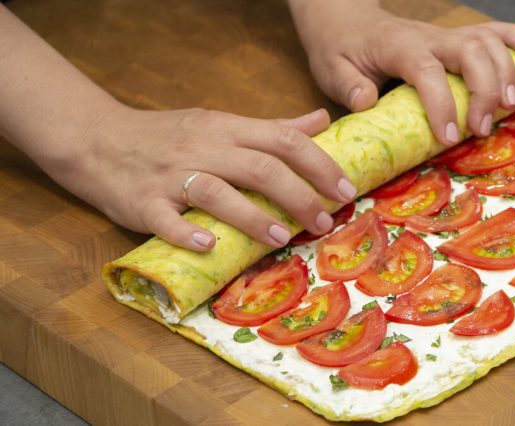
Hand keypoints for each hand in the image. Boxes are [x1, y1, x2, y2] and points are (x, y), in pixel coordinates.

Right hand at [64, 106, 356, 250]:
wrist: (97, 138)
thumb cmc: (168, 135)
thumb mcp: (221, 122)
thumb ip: (271, 127)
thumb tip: (321, 120)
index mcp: (225, 128)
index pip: (283, 140)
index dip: (319, 164)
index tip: (346, 189)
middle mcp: (203, 148)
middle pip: (259, 167)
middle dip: (299, 196)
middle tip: (324, 222)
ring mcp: (171, 175)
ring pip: (217, 191)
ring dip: (254, 216)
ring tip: (284, 237)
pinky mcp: (142, 202)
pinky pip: (165, 218)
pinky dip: (187, 232)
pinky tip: (209, 245)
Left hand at [289, 0, 514, 144]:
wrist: (344, 20)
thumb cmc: (339, 48)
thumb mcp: (331, 69)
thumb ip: (348, 85)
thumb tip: (366, 101)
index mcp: (398, 46)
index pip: (426, 70)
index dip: (442, 103)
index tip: (449, 136)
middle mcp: (428, 37)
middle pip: (469, 52)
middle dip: (483, 90)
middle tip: (482, 128)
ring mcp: (444, 35)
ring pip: (486, 41)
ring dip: (504, 71)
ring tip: (510, 105)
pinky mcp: (453, 37)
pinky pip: (489, 31)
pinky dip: (513, 38)